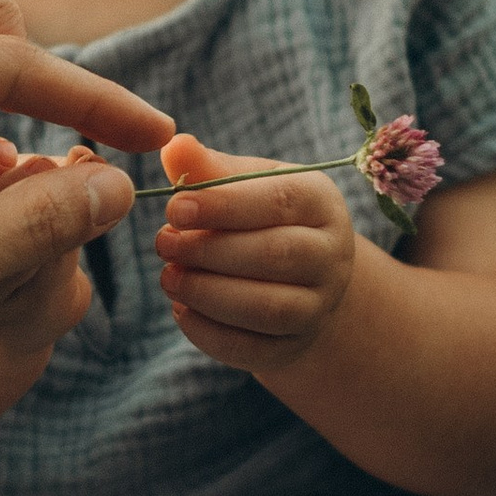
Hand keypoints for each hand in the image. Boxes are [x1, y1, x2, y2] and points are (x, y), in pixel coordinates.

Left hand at [154, 128, 356, 370]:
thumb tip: (173, 146)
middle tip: (163, 244)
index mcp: (320, 202)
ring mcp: (318, 306)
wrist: (297, 277)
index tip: (174, 209)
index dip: (224, 205)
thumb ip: (208, 168)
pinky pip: (254, 350)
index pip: (279, 200)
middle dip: (209, 252)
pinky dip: (210, 334)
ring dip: (207, 295)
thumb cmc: (260, 216)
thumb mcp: (244, 183)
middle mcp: (331, 255)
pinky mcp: (294, 346)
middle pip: (275, 255)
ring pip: (267, 309)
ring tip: (169, 278)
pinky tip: (181, 311)